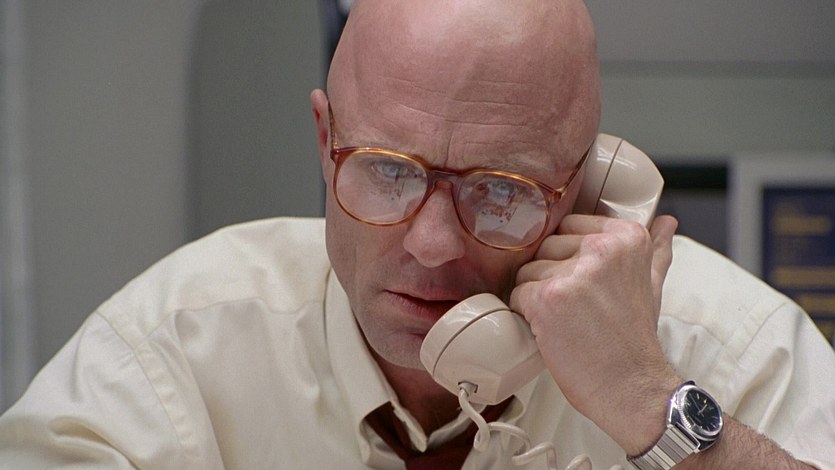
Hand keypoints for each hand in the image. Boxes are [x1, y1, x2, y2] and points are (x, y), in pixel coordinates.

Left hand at [510, 214, 679, 453]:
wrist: (631, 387)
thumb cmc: (635, 340)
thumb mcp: (652, 284)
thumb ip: (655, 249)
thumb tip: (665, 221)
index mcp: (627, 238)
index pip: (569, 226)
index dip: (568, 256)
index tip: (583, 282)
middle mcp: (601, 249)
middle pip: (546, 247)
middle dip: (551, 276)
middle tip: (576, 308)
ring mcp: (573, 273)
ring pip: (527, 271)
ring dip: (537, 296)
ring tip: (566, 320)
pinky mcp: (547, 298)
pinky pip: (517, 294)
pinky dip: (526, 313)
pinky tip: (551, 329)